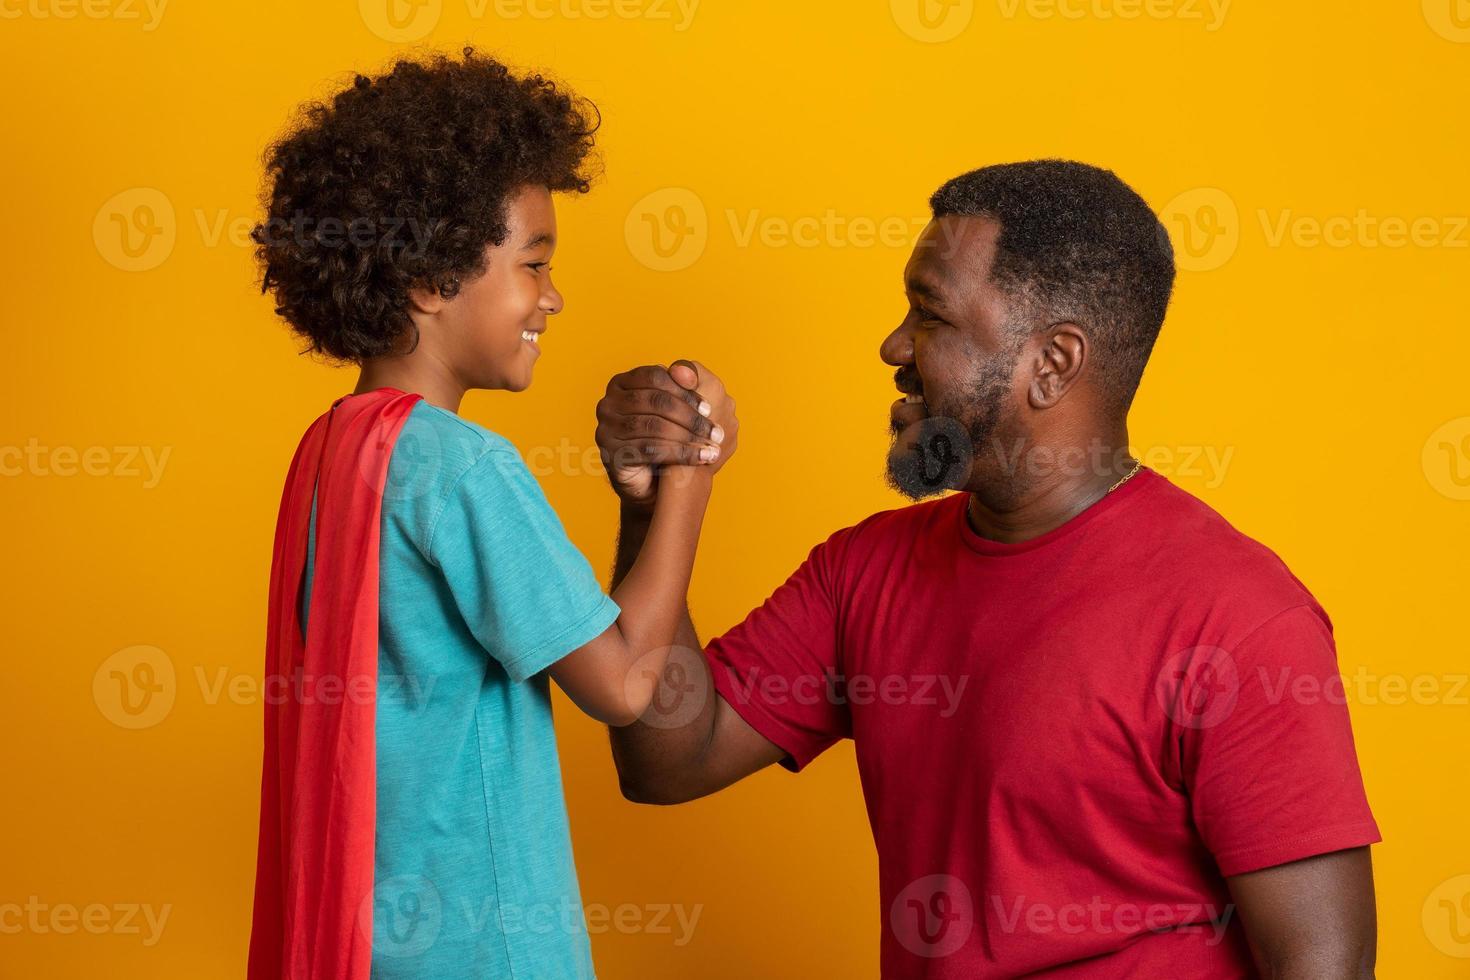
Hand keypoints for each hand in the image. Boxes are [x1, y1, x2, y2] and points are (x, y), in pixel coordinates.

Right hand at [595, 360, 738, 508]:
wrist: (651, 480)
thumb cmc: (667, 436)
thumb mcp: (679, 407)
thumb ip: (684, 383)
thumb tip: (685, 370)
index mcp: (622, 383)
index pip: (655, 376)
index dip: (684, 391)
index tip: (709, 408)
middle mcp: (608, 403)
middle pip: (656, 401)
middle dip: (691, 417)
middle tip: (717, 433)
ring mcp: (606, 429)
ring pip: (655, 426)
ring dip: (689, 438)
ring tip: (712, 448)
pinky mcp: (611, 454)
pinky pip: (650, 450)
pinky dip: (681, 453)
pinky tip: (701, 459)